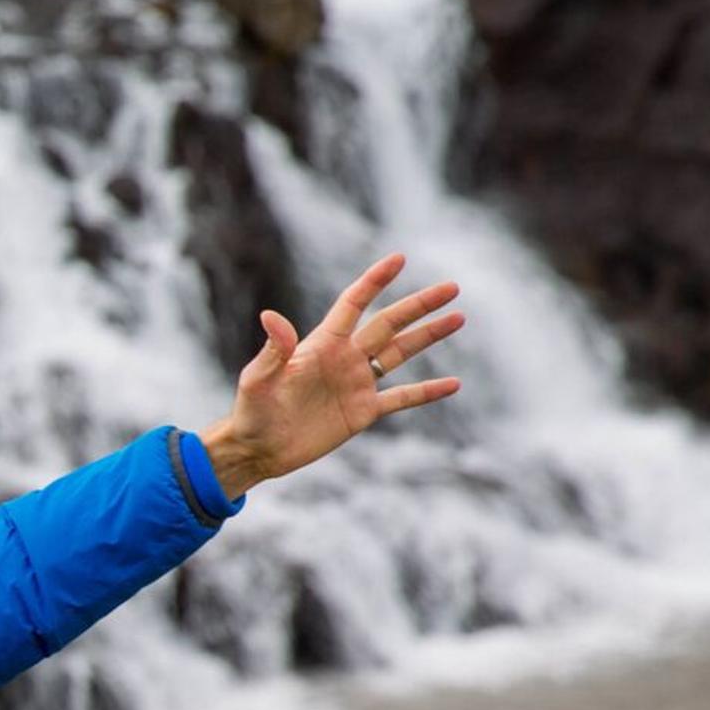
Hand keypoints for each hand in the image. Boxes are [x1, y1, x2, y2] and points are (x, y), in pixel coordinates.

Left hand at [198, 253, 465, 495]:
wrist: (258, 450)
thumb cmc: (252, 411)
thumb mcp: (258, 379)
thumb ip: (272, 350)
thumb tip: (271, 315)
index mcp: (322, 344)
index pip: (354, 304)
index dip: (374, 281)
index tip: (398, 259)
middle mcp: (345, 358)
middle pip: (389, 324)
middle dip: (419, 306)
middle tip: (452, 287)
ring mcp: (356, 384)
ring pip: (401, 353)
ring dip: (429, 336)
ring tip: (458, 318)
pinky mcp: (363, 412)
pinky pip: (402, 398)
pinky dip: (427, 391)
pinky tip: (454, 384)